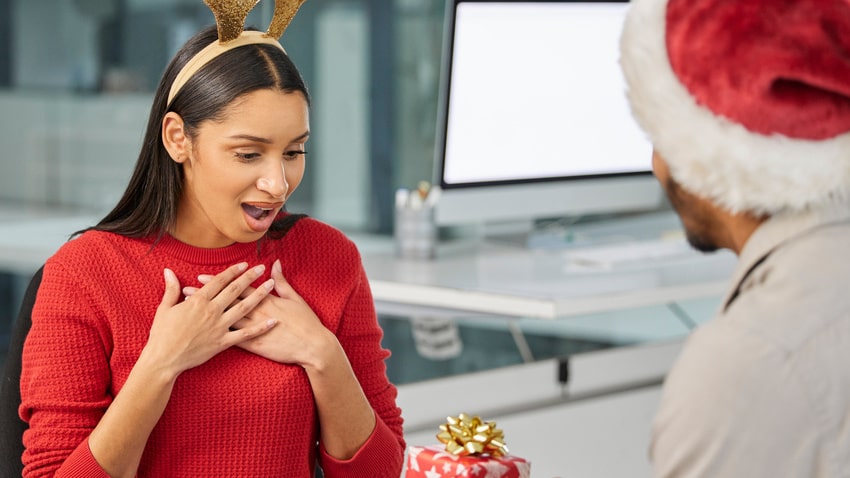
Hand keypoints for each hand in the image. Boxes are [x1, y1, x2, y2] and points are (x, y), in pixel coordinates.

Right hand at [145, 263, 277, 376]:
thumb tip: (169, 271)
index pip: (219, 281)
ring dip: (259, 295)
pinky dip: (260, 328)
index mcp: (198, 301)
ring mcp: (219, 326)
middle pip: (235, 290)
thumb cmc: (162, 334)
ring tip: (271, 285)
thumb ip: (171, 289)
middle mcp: (212, 311)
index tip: (244, 264)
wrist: (164, 360)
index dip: (233, 271)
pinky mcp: (223, 342)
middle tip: (261, 268)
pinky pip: (246, 334)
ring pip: (244, 308)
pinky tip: (273, 321)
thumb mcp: (164, 309)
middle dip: (250, 277)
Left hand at [185, 260, 332, 367]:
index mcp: (266, 300)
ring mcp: (254, 329)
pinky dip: (218, 333)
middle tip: (188, 289)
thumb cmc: (306, 322)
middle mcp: (257, 312)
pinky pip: (234, 338)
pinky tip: (204, 331)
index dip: (220, 282)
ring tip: (190, 309)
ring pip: (226, 318)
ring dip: (208, 313)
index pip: (238, 287)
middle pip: (227, 301)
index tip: (203, 276)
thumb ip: (282, 281)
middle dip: (207, 295)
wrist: (313, 346)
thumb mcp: (295, 298)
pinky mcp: (255, 345)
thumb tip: (275, 264)